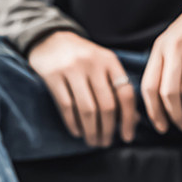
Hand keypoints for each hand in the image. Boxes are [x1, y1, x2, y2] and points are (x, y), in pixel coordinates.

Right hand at [27, 31, 137, 146]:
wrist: (50, 38)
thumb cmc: (82, 57)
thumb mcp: (103, 66)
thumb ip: (117, 88)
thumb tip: (132, 120)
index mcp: (110, 61)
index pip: (126, 94)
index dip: (129, 119)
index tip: (127, 137)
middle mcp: (93, 64)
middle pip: (107, 105)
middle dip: (108, 130)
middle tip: (106, 143)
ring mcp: (72, 69)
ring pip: (87, 109)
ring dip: (91, 131)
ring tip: (93, 141)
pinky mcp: (53, 75)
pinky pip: (66, 106)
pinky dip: (73, 123)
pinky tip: (77, 132)